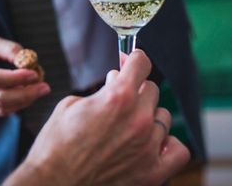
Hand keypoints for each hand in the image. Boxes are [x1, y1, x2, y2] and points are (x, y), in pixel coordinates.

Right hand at [0, 34, 49, 115]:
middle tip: (45, 86)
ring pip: (1, 108)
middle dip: (26, 94)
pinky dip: (17, 105)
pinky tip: (28, 95)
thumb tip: (27, 58)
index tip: (34, 73)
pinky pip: (0, 111)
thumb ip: (7, 48)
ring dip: (24, 101)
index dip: (16, 78)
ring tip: (40, 89)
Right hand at [7, 50, 189, 185]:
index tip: (130, 61)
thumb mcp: (72, 105)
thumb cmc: (56, 146)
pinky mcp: (152, 172)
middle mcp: (138, 120)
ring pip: (163, 117)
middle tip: (120, 99)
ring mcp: (148, 147)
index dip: (133, 58)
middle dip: (136, 90)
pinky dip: (168, 144)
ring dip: (149, 116)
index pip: (141, 63)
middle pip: (152, 89)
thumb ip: (101, 91)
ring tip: (130, 125)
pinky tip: (153, 143)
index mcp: (118, 97)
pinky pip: (178, 151)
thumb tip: (116, 81)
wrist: (52, 182)